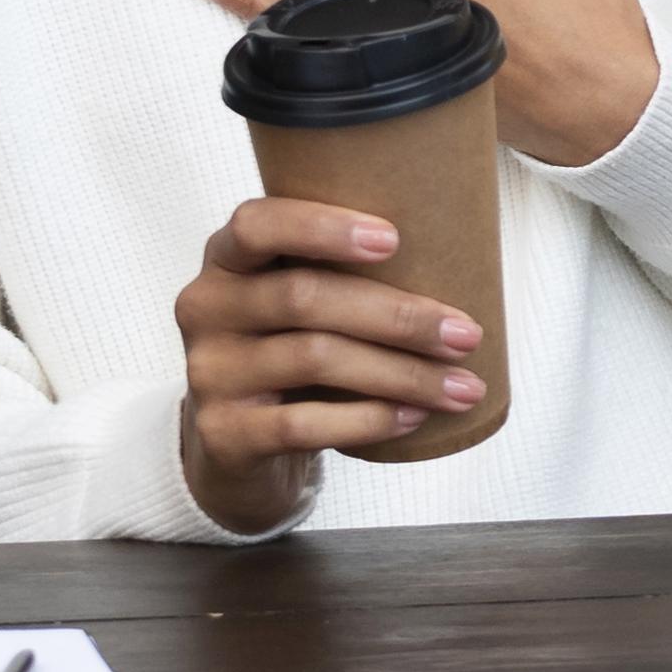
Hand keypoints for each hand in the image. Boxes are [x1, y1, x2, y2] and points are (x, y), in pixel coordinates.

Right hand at [175, 193, 483, 534]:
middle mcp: (206, 308)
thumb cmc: (288, 353)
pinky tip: (412, 417)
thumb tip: (461, 256)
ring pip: (314, 359)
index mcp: (226, 260)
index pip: (257, 225)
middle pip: (304, 298)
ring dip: (401, 373)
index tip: (394, 240)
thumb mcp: (297, 303)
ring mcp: (210, 373)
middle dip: (397, 315)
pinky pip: (303, 424)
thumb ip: (342, 273)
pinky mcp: (223, 433)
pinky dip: (368, 419)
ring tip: (462, 387)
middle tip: (465, 334)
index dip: (323, 228)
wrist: (233, 446)